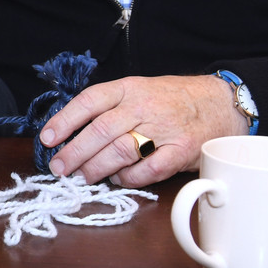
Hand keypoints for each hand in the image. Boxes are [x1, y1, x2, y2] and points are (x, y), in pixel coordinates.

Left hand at [38, 75, 249, 187]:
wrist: (220, 102)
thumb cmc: (171, 99)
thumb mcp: (138, 89)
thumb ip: (109, 106)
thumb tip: (70, 132)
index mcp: (128, 88)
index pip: (88, 102)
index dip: (64, 121)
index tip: (47, 139)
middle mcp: (144, 106)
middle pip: (100, 131)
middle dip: (73, 153)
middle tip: (58, 168)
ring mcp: (164, 129)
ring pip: (120, 151)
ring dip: (95, 168)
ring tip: (81, 177)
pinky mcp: (181, 150)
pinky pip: (148, 170)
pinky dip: (128, 178)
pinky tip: (118, 180)